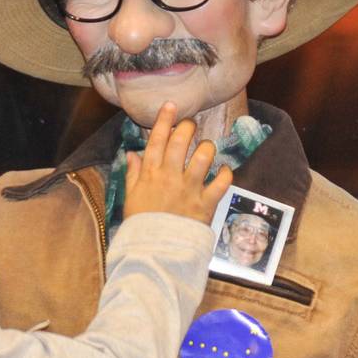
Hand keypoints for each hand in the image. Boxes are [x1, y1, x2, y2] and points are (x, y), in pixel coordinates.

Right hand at [121, 103, 231, 224]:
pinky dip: (226, 173)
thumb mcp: (130, 197)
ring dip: (207, 148)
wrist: (154, 251)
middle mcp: (170, 177)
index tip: (171, 105)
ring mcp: (189, 189)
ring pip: (203, 156)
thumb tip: (132, 154)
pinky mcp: (205, 204)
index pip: (156, 140)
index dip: (164, 120)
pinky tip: (225, 171)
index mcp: (150, 174)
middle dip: (188, 127)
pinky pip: (222, 182)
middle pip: (180, 142)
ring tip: (207, 148)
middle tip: (191, 124)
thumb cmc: (141, 225)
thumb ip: (132, 174)